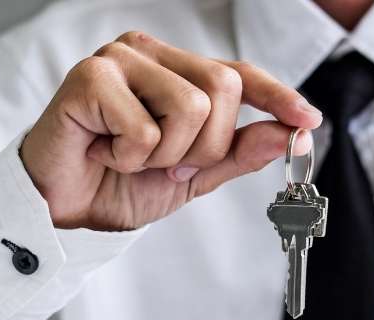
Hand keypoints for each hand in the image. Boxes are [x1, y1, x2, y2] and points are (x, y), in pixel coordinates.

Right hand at [20, 31, 320, 231]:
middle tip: (166, 164)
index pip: (240, 74)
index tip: (308, 119)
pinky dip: (129, 157)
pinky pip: (145, 128)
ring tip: (130, 158)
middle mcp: (151, 55)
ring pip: (189, 107)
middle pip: (223, 90)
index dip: (277, 96)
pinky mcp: (89, 76)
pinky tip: (104, 153)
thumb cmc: (121, 184)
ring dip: (165, 155)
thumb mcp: (194, 175)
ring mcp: (119, 60)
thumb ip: (238, 152)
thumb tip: (287, 133)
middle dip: (204, 146)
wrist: (65, 211)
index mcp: (178, 72)